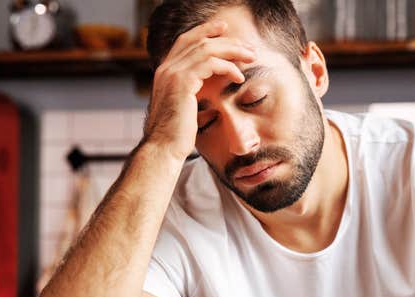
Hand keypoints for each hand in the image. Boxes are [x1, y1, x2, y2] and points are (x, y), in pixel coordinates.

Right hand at [144, 20, 255, 160]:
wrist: (164, 149)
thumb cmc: (176, 135)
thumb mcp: (185, 108)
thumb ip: (193, 92)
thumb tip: (211, 89)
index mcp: (165, 72)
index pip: (185, 42)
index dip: (205, 31)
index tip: (225, 30)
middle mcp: (166, 68)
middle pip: (197, 40)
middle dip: (225, 40)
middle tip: (247, 46)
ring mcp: (172, 73)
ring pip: (206, 48)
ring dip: (232, 51)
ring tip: (250, 57)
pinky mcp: (182, 82)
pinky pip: (210, 64)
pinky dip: (227, 67)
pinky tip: (239, 76)